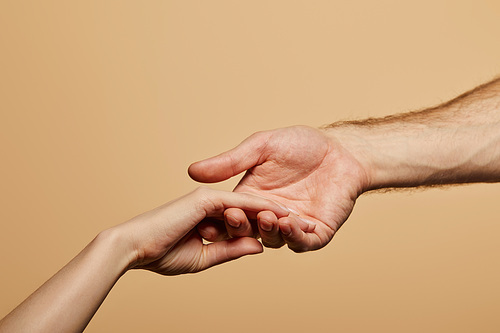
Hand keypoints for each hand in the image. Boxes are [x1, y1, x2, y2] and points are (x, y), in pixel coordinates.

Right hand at [115, 187, 289, 274]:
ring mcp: (212, 200)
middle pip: (253, 211)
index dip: (265, 230)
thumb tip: (259, 247)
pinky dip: (264, 210)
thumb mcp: (204, 258)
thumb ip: (232, 250)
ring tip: (300, 221)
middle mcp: (214, 204)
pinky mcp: (208, 199)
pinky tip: (285, 217)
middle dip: (278, 219)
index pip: (244, 221)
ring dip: (276, 214)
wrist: (129, 245)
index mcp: (210, 215)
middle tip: (302, 225)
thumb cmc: (159, 254)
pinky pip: (244, 204)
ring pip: (253, 206)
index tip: (284, 238)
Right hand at [188, 126, 369, 251]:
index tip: (205, 220)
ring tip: (265, 217)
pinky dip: (295, 237)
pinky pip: (303, 242)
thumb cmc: (301, 145)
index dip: (218, 220)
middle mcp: (269, 216)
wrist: (340, 150)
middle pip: (248, 231)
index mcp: (251, 198)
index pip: (230, 216)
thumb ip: (230, 161)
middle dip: (239, 227)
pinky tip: (289, 224)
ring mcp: (293, 227)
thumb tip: (192, 171)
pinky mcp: (317, 232)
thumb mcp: (261, 147)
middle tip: (233, 217)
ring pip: (274, 240)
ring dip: (268, 231)